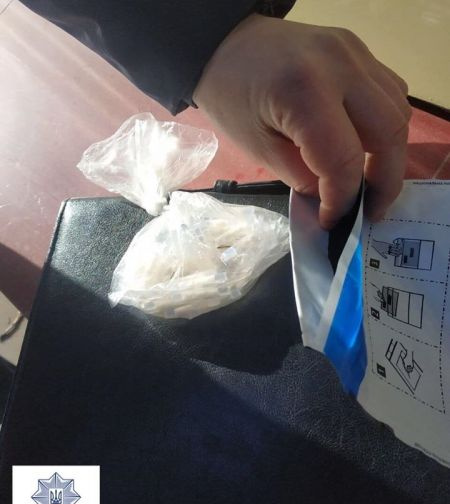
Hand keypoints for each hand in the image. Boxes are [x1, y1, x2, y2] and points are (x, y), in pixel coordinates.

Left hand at [193, 14, 410, 227]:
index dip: (343, 199)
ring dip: (390, 154)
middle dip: (385, 182)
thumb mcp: (257, 148)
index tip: (333, 220)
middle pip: (388, 133)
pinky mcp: (358, 50)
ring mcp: (355, 52)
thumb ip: (301, 178)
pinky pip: (389, 93)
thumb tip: (333, 199)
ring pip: (398, 112)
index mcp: (304, 92)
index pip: (344, 159)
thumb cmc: (229, 97)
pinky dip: (385, 127)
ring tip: (370, 182)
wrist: (225, 45)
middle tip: (370, 210)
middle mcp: (341, 66)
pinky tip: (366, 145)